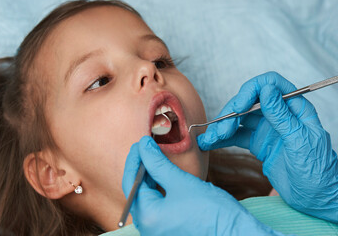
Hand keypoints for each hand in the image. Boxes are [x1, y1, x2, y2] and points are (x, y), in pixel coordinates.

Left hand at [122, 136, 283, 235]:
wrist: (238, 235)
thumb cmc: (213, 212)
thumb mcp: (182, 182)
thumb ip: (158, 164)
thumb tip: (143, 147)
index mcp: (147, 217)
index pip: (131, 182)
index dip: (135, 159)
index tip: (141, 142)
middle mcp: (148, 227)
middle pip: (137, 190)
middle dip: (142, 166)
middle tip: (148, 147)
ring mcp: (158, 229)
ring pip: (147, 196)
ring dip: (150, 175)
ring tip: (156, 157)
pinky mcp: (169, 228)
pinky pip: (157, 204)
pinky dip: (159, 187)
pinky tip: (164, 174)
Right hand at [198, 72, 337, 222]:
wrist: (315, 198)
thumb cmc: (317, 171)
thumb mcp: (299, 141)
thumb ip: (282, 115)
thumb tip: (267, 90)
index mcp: (294, 108)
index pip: (270, 85)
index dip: (251, 90)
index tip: (238, 106)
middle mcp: (278, 114)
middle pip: (249, 102)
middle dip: (231, 114)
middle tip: (220, 131)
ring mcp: (266, 128)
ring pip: (239, 119)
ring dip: (222, 127)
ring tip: (210, 139)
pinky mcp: (258, 143)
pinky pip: (236, 136)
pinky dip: (222, 139)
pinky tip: (210, 143)